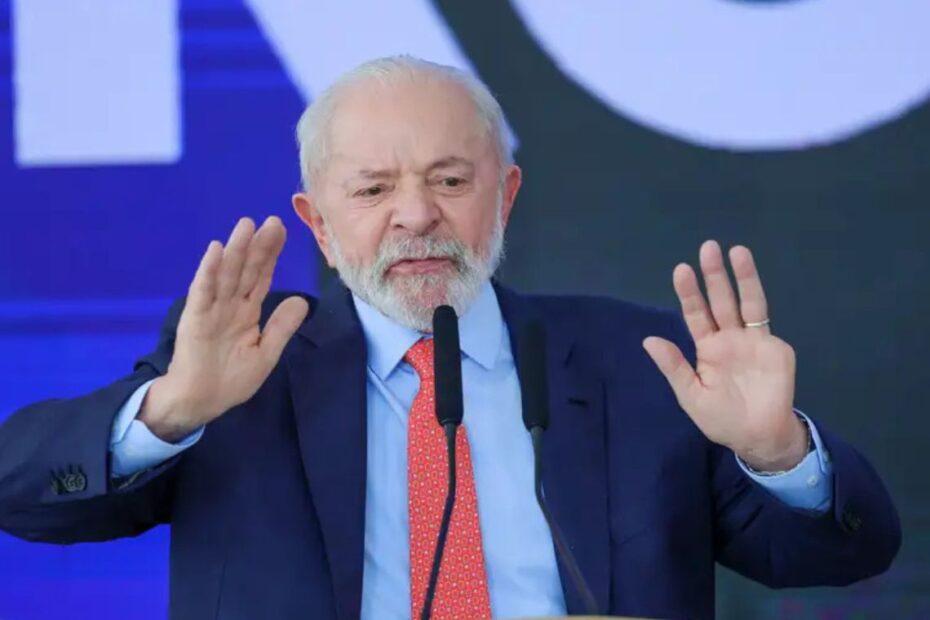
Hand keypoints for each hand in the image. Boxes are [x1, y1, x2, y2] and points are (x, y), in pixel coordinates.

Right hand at [139, 216, 309, 441]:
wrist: (200, 402)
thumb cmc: (231, 380)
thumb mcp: (266, 353)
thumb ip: (282, 326)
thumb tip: (302, 301)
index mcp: (246, 311)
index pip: (261, 276)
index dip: (271, 254)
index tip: (283, 230)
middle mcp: (229, 304)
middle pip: (246, 269)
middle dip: (258, 245)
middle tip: (271, 220)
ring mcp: (211, 309)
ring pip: (226, 274)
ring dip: (235, 250)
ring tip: (245, 226)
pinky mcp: (196, 319)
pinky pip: (203, 291)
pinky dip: (209, 271)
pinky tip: (216, 251)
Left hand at [643, 241, 807, 471]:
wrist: (756, 438)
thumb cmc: (721, 418)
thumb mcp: (691, 395)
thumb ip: (674, 366)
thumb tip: (648, 340)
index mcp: (708, 348)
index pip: (696, 314)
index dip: (689, 293)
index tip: (681, 269)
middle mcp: (730, 338)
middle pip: (721, 300)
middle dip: (715, 275)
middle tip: (708, 247)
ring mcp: (754, 341)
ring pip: (747, 303)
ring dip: (743, 278)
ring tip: (737, 251)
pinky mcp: (775, 349)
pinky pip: (765, 326)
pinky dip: (757, 309)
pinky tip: (749, 290)